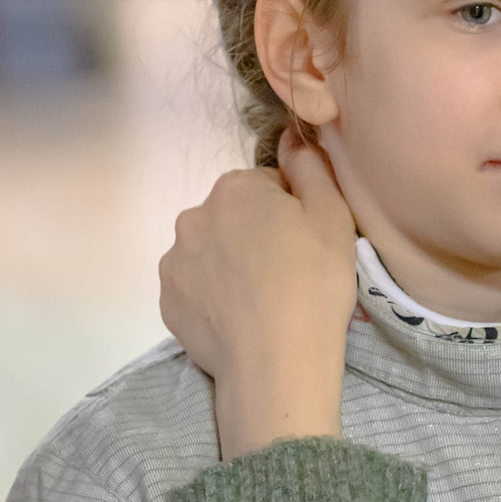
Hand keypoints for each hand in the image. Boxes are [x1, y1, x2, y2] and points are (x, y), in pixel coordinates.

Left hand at [160, 137, 359, 458]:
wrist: (277, 363)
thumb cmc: (313, 284)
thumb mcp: (333, 216)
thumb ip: (310, 167)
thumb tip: (290, 138)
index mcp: (234, 189)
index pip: (267, 188)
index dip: (293, 215)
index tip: (307, 246)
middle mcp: (192, 216)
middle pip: (233, 219)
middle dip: (255, 238)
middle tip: (287, 277)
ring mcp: (173, 262)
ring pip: (209, 254)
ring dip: (230, 267)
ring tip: (261, 303)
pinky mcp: (167, 303)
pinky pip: (195, 290)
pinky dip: (213, 299)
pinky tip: (239, 321)